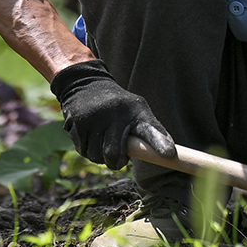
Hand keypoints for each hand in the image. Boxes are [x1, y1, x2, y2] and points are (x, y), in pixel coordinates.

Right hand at [50, 60, 173, 168]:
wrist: (86, 85)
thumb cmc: (119, 105)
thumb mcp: (138, 110)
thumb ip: (152, 130)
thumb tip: (169, 155)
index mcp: (134, 111)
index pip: (149, 130)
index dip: (159, 143)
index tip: (169, 154)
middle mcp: (114, 114)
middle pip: (113, 154)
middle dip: (116, 162)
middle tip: (119, 159)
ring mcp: (93, 118)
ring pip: (96, 156)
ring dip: (100, 157)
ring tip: (103, 143)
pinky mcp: (76, 123)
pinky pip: (83, 150)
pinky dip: (87, 149)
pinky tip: (91, 137)